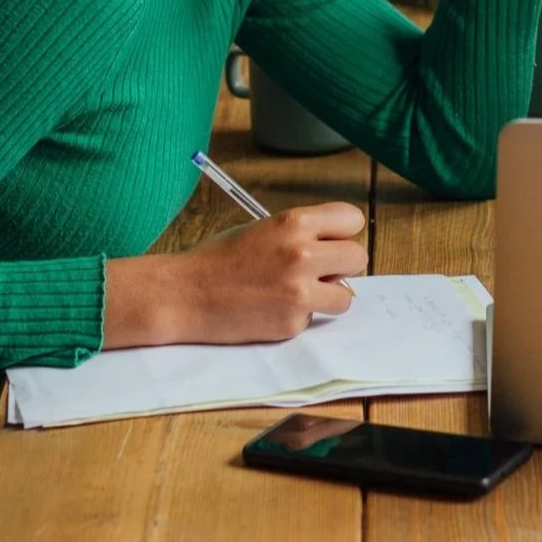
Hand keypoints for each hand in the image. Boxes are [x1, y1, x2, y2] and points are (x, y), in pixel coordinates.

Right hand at [105, 202, 366, 346]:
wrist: (184, 294)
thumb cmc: (219, 259)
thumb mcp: (262, 229)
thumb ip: (300, 234)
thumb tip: (333, 247)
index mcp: (294, 223)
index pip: (352, 219)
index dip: (342, 232)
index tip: (331, 242)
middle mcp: (302, 254)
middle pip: (357, 256)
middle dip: (341, 265)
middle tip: (318, 272)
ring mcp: (300, 291)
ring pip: (347, 294)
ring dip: (328, 295)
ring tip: (298, 293)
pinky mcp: (292, 322)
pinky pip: (315, 318)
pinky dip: (300, 317)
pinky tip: (272, 309)